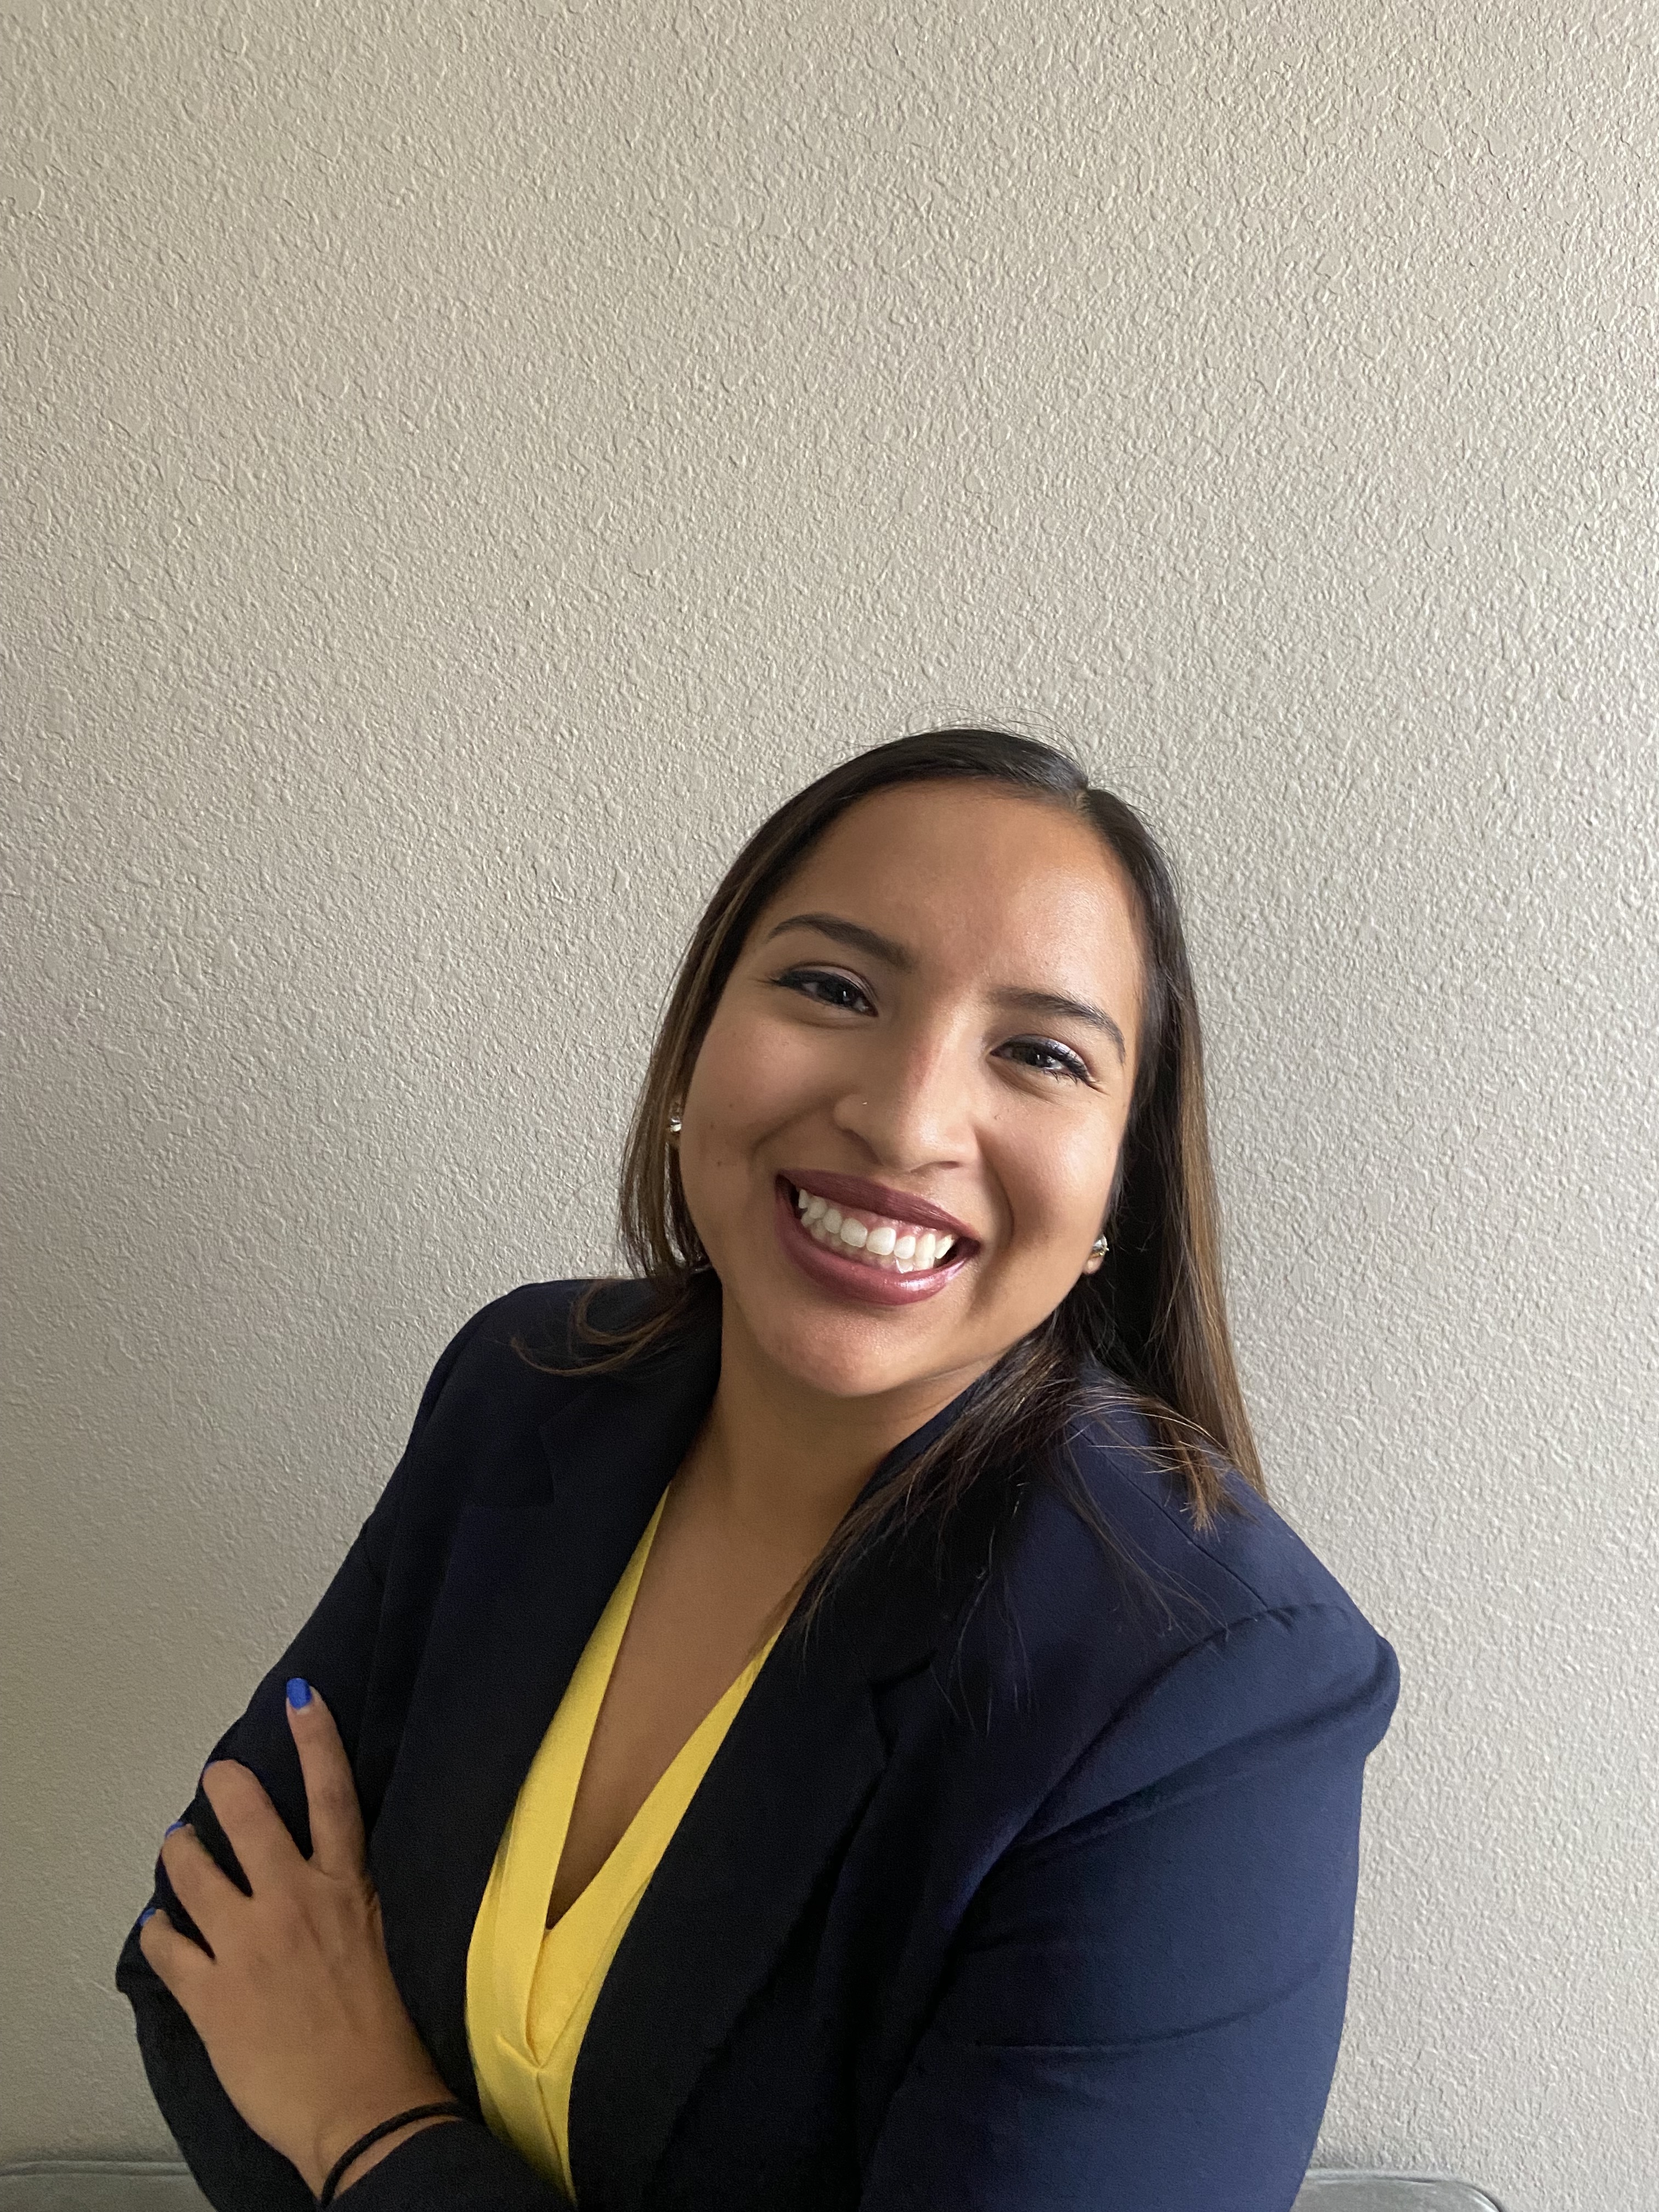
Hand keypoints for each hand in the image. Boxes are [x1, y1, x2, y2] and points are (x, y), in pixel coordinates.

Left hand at [139, 1681, 460, 2198]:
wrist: (366, 2106)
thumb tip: (324, 1878)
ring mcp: (248, 1946)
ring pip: (191, 1872)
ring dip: (179, 1853)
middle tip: (214, 1778)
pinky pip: (164, 1945)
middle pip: (249, 1817)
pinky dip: (156, 1932)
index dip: (316, 1739)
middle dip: (223, 1786)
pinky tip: (158, 1930)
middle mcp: (295, 1903)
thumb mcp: (382, 1942)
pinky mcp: (211, 1994)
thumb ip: (349, 1902)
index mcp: (348, 1890)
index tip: (299, 1695)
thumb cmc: (386, 2030)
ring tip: (178, 1847)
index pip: (334, 1795)